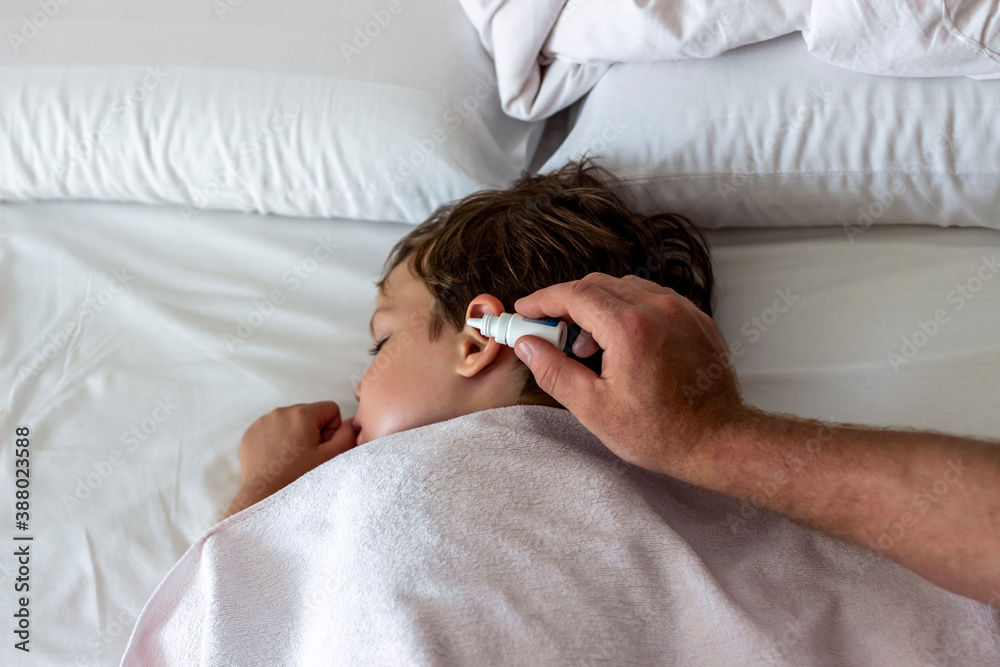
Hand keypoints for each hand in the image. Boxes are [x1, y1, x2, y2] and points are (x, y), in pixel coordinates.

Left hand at [224, 401, 357, 517]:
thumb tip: (352, 422)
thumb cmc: (299, 479)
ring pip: (290, 421)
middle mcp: (281, 412)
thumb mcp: (333, 457)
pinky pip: (272, 428)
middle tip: (307, 457)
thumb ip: (348, 434)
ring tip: (291, 459)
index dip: (331, 431)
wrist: (264, 498)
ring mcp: (263, 421)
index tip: (321, 449)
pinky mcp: (251, 432)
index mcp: (302, 414)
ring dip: (294, 434)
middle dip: (312, 431)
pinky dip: (277, 439)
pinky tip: (277, 458)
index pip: (330, 409)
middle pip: (309, 414)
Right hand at [513, 272, 746, 479]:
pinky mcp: (695, 318)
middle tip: (548, 329)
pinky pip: (651, 298)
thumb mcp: (594, 408)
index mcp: (630, 327)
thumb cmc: (660, 432)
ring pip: (624, 288)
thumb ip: (554, 371)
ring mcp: (680, 310)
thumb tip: (526, 345)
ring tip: (586, 346)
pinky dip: (626, 310)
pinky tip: (619, 344)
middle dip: (566, 303)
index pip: (574, 295)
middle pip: (597, 285)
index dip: (542, 300)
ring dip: (597, 306)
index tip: (525, 310)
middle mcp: (657, 308)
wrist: (717, 441)